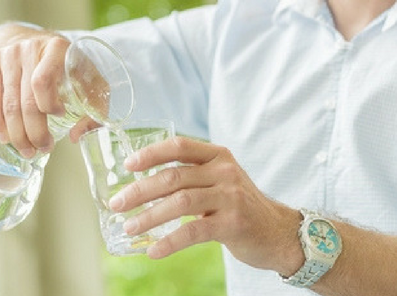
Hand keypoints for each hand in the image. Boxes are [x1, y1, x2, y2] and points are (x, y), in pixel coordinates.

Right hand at [0, 32, 101, 157]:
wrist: (39, 42)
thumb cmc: (70, 67)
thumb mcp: (92, 81)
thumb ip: (96, 108)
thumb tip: (76, 136)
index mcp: (57, 48)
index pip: (42, 82)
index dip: (49, 105)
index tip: (61, 115)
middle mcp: (29, 48)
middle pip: (25, 100)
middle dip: (34, 132)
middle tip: (43, 148)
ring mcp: (7, 54)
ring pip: (8, 104)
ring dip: (17, 134)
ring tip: (27, 150)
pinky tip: (7, 137)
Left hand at [107, 137, 304, 275]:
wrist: (279, 233)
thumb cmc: (241, 207)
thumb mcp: (222, 181)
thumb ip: (193, 176)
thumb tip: (144, 186)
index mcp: (219, 156)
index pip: (179, 146)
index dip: (151, 153)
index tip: (128, 165)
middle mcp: (225, 172)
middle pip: (173, 176)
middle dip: (139, 191)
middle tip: (117, 203)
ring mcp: (231, 197)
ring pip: (179, 202)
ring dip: (149, 216)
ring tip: (129, 227)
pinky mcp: (233, 224)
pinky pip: (192, 231)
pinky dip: (169, 242)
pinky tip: (154, 251)